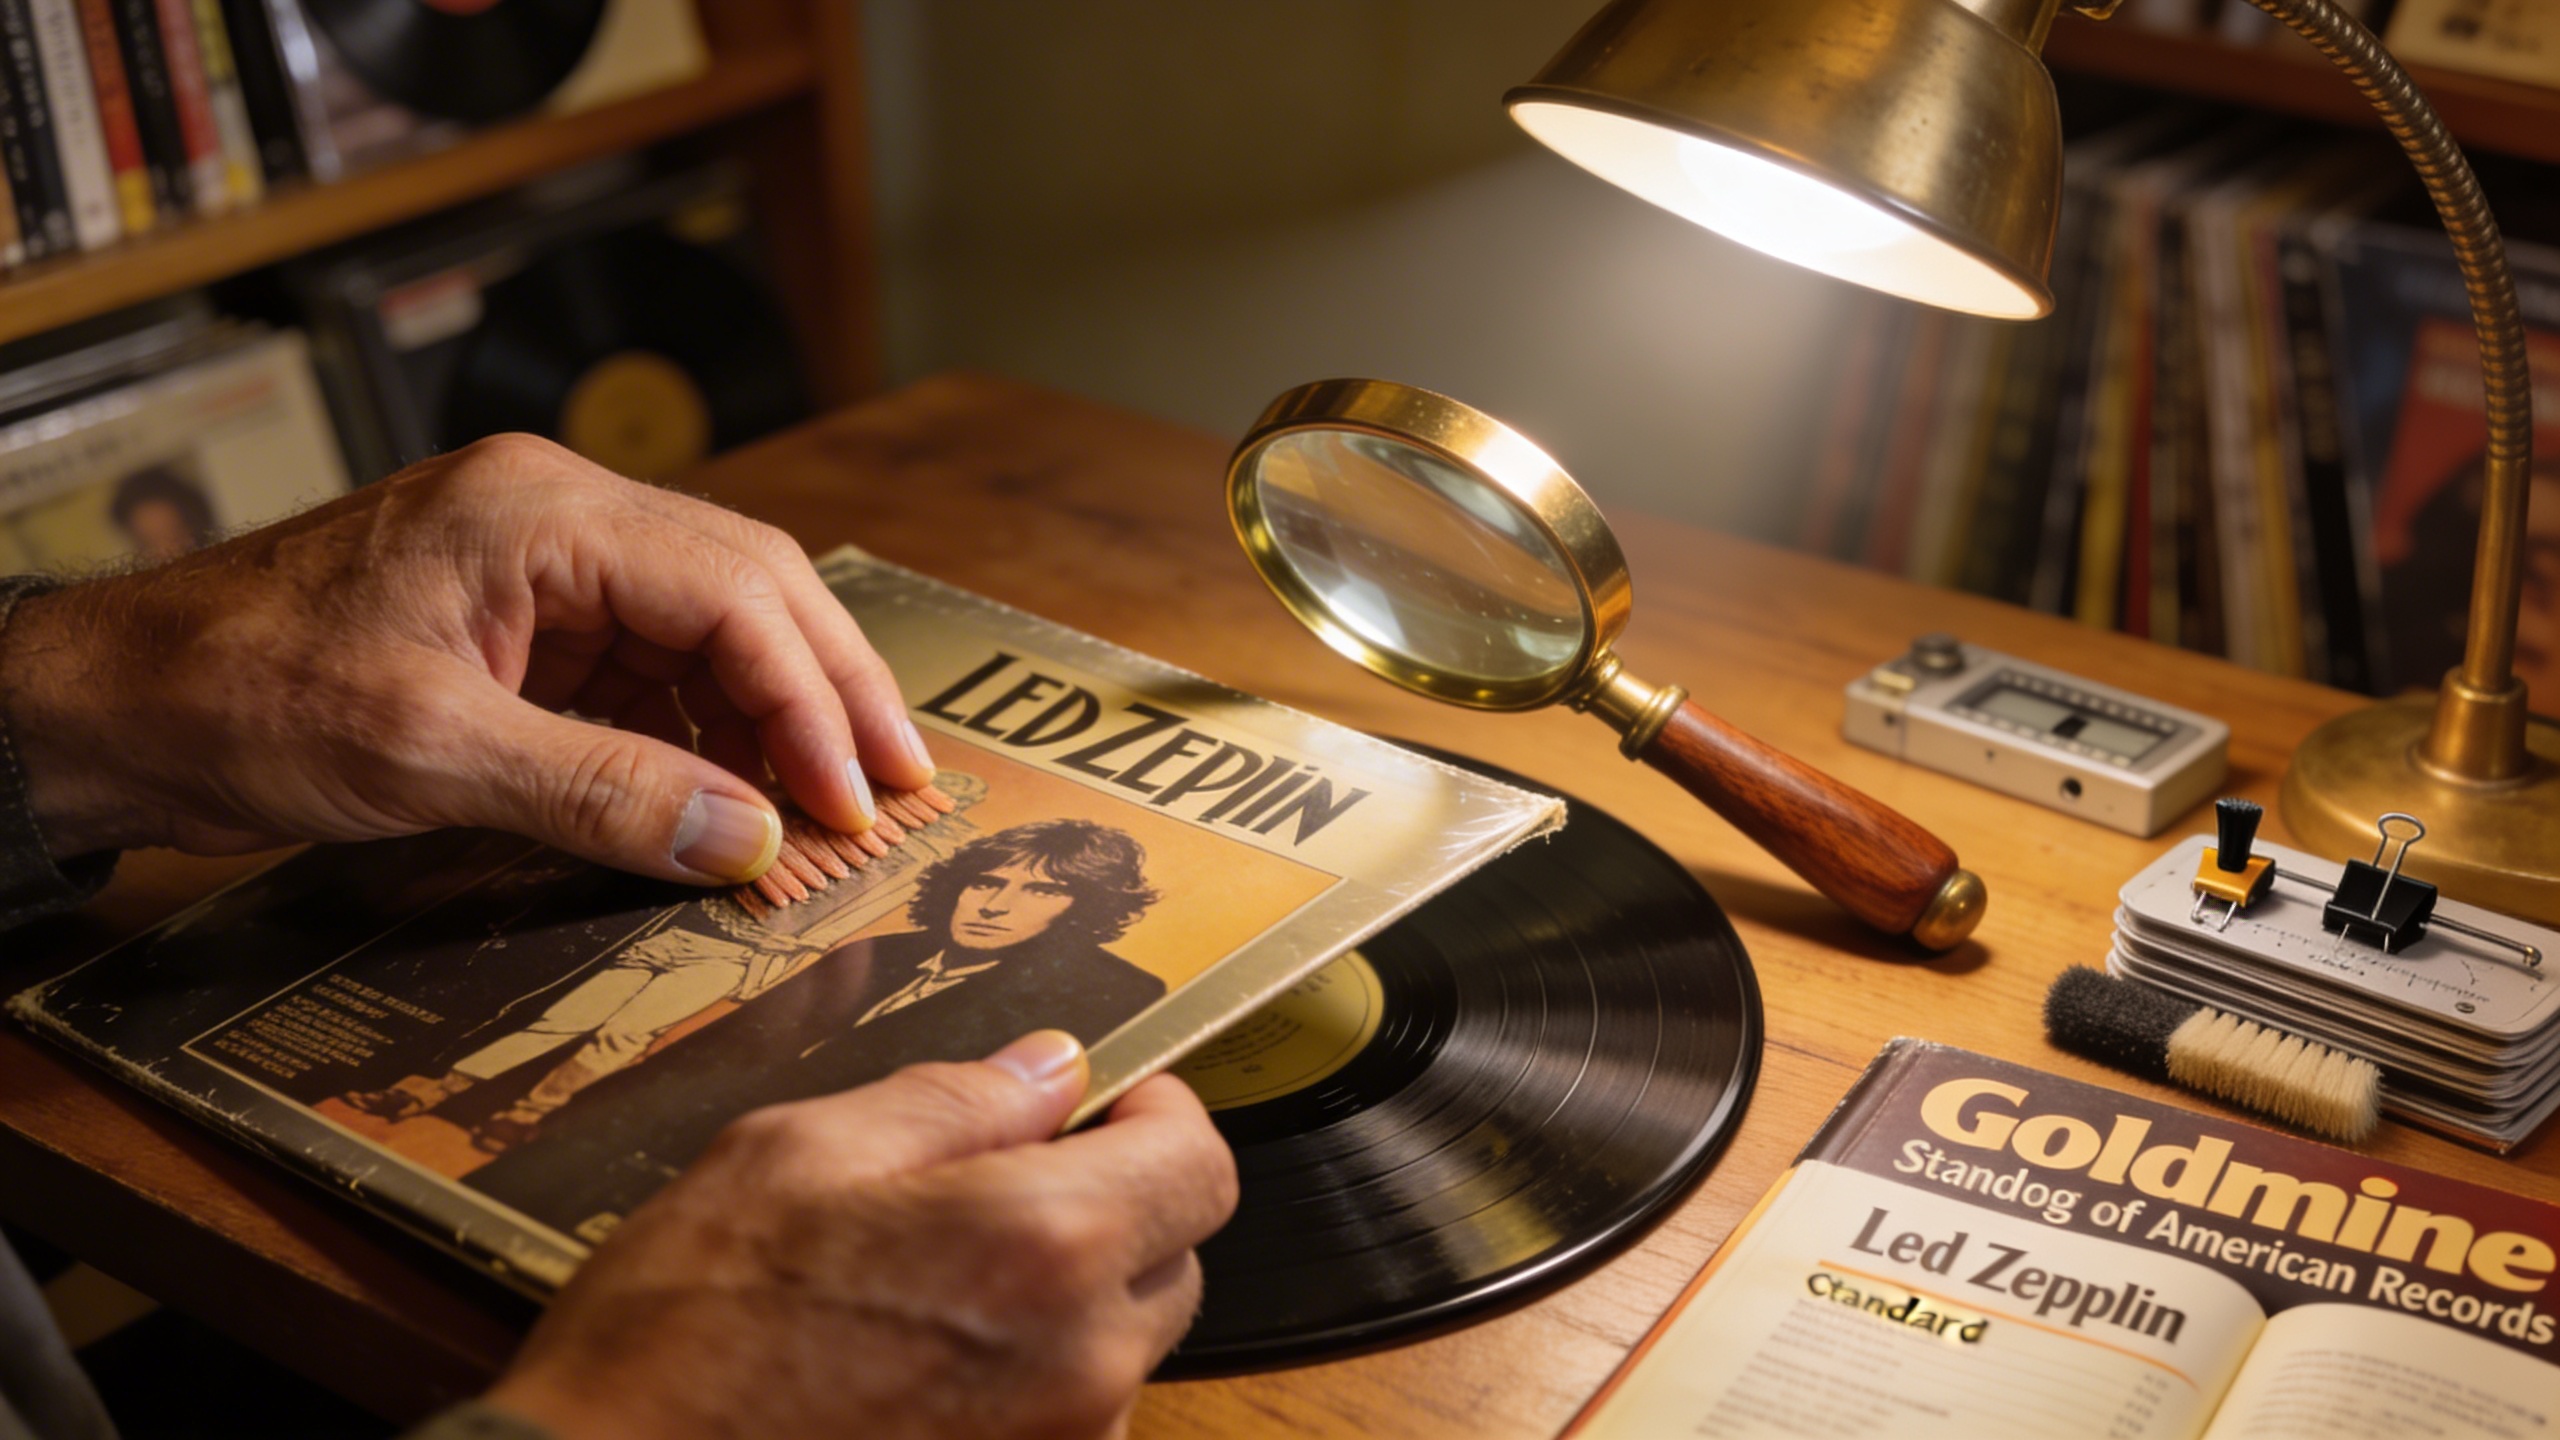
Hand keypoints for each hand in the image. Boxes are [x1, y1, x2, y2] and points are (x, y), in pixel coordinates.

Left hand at [0, 434, 934, 881]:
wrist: (108, 700)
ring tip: (835, 804)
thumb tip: (748, 840)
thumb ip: (600, 794)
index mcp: (542, 511)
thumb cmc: (238, 699)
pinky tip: (735, 793)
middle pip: (749, 586)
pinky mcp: (520, 616)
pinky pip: (649, 663)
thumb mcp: (427, 758)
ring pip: (711, 623)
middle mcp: (558, 513)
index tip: (855, 800)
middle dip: (829, 691)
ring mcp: (541, 561)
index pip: (732, 591)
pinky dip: (705, 730)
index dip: (813, 699)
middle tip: (897, 789)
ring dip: (776, 714)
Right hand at [483, 1032, 1239, 1439]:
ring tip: (935, 1283)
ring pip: (1122, 1343)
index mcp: (1041, 1244)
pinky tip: (921, 1360)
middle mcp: (1081, 1360)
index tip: (1106, 1105)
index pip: (1201, 1166)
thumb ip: (951, 1103)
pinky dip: (1028, 1378)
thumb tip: (1048, 1071)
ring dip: (1068, 1298)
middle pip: (1173, 1255)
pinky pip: (1069, 1417)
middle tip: (998, 1181)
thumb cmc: (681, 1339)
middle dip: (1111, 1202)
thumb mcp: (796, 1154)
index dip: (1159, 1118)